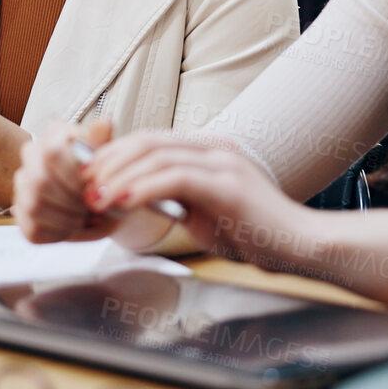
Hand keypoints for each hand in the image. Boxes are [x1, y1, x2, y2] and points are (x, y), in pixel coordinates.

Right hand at [14, 119, 124, 243]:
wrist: (103, 199)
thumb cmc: (104, 175)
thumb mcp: (109, 157)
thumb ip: (104, 143)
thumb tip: (105, 122)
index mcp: (54, 135)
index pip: (52, 152)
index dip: (74, 175)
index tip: (94, 186)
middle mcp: (31, 155)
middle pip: (40, 182)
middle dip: (72, 201)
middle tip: (93, 207)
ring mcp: (22, 185)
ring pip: (34, 206)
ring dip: (68, 219)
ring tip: (86, 218)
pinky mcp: (21, 214)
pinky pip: (33, 229)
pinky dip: (60, 234)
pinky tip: (74, 227)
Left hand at [78, 131, 303, 263]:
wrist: (303, 247)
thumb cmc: (256, 235)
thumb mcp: (206, 212)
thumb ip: (175, 199)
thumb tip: (132, 198)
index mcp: (209, 151)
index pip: (151, 141)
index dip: (115, 156)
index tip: (90, 178)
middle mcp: (215, 149)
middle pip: (148, 141)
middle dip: (110, 162)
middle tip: (84, 186)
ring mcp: (223, 163)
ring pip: (157, 155)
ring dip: (120, 176)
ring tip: (96, 197)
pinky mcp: (228, 185)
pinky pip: (176, 178)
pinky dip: (143, 188)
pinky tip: (123, 201)